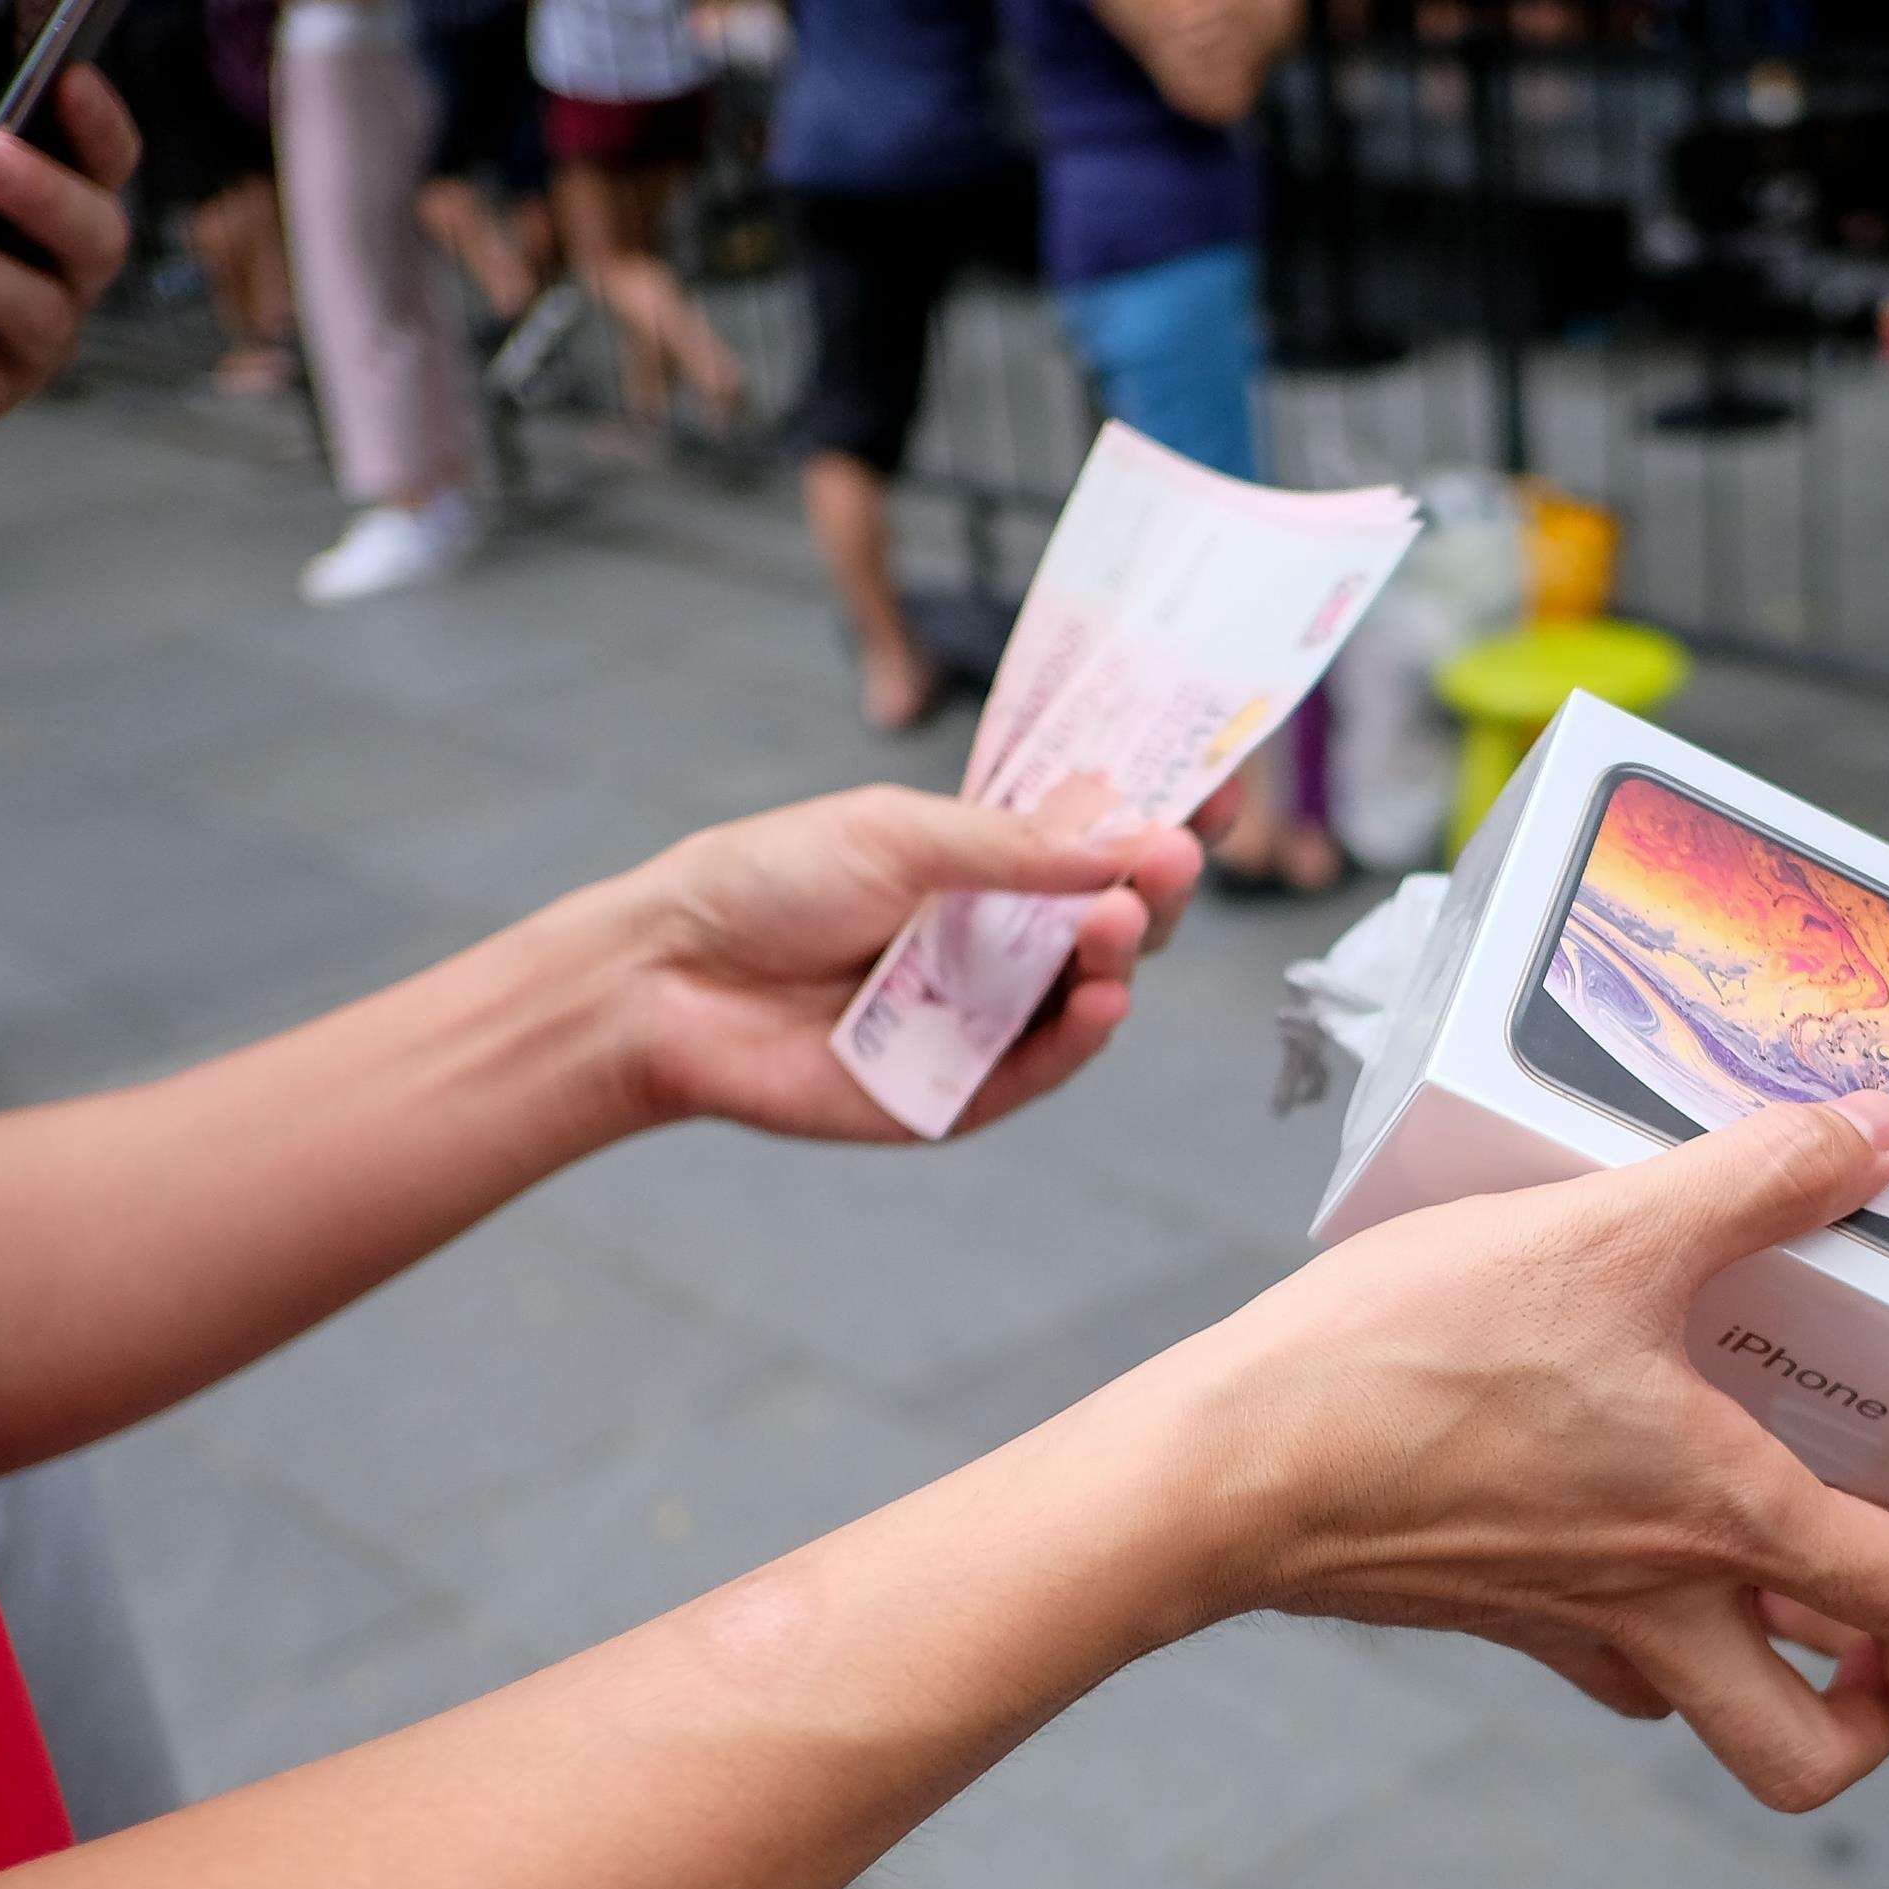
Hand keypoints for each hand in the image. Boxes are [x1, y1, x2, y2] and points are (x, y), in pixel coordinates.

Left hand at [609, 787, 1207, 1142]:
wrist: (668, 978)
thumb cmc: (768, 883)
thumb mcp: (899, 835)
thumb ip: (1017, 847)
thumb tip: (1137, 839)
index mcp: (987, 864)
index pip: (1100, 843)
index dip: (1161, 821)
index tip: (1220, 795)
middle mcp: (996, 941)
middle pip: (1112, 920)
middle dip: (1153, 890)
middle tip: (1172, 864)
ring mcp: (982, 1017)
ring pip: (1087, 995)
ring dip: (1119, 959)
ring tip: (1118, 927)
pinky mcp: (958, 1093)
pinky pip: (1041, 1071)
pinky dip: (1079, 1040)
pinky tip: (1100, 1003)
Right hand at [1192, 1097, 1888, 1809]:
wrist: (1225, 1470)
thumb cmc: (1410, 1365)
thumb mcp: (1604, 1233)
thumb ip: (1753, 1179)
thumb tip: (1875, 1130)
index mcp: (1720, 1524)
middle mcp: (1658, 1607)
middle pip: (1807, 1754)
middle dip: (1879, 1719)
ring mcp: (1566, 1625)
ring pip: (1702, 1705)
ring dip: (1762, 1665)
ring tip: (1783, 1566)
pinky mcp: (1485, 1612)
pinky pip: (1597, 1655)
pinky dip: (1639, 1624)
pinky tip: (1628, 1530)